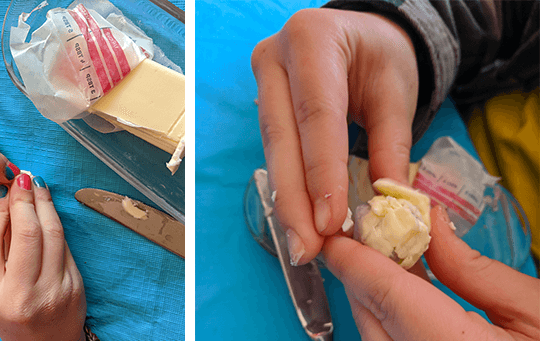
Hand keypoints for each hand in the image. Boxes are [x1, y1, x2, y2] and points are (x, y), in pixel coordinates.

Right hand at [0, 173, 86, 340]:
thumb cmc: (12, 313)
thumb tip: (2, 203)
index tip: (3, 188)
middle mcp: (25, 293)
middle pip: (27, 233)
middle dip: (26, 200)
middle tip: (23, 177)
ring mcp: (55, 289)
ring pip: (52, 234)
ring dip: (45, 204)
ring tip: (37, 185)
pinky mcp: (76, 284)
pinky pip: (65, 245)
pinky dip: (55, 223)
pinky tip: (49, 208)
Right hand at [251, 9, 418, 264]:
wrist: (361, 36)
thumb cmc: (382, 58)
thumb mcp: (397, 95)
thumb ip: (390, 148)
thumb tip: (387, 210)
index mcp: (313, 39)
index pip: (317, 115)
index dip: (321, 173)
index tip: (330, 222)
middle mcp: (275, 57)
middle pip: (281, 137)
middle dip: (294, 199)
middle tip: (307, 248)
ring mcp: (262, 80)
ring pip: (271, 149)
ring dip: (287, 201)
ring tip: (303, 244)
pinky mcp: (261, 102)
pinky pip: (273, 151)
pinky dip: (287, 188)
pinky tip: (297, 220)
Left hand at [322, 205, 539, 339]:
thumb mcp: (535, 309)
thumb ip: (471, 269)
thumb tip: (429, 223)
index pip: (386, 298)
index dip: (355, 261)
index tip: (338, 235)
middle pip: (371, 319)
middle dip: (362, 275)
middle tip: (368, 237)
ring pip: (376, 336)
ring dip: (375, 298)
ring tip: (392, 261)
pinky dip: (390, 319)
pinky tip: (408, 295)